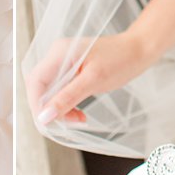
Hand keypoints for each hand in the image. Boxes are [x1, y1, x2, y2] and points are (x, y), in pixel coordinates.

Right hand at [26, 33, 155, 127]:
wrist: (138, 50)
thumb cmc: (120, 61)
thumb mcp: (93, 81)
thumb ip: (67, 98)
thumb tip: (45, 117)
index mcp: (59, 53)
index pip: (35, 81)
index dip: (37, 104)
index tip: (48, 124)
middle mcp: (57, 54)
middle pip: (40, 86)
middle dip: (50, 108)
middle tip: (69, 123)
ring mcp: (63, 60)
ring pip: (50, 90)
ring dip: (60, 108)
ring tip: (78, 119)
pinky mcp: (71, 67)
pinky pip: (60, 89)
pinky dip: (67, 103)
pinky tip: (79, 113)